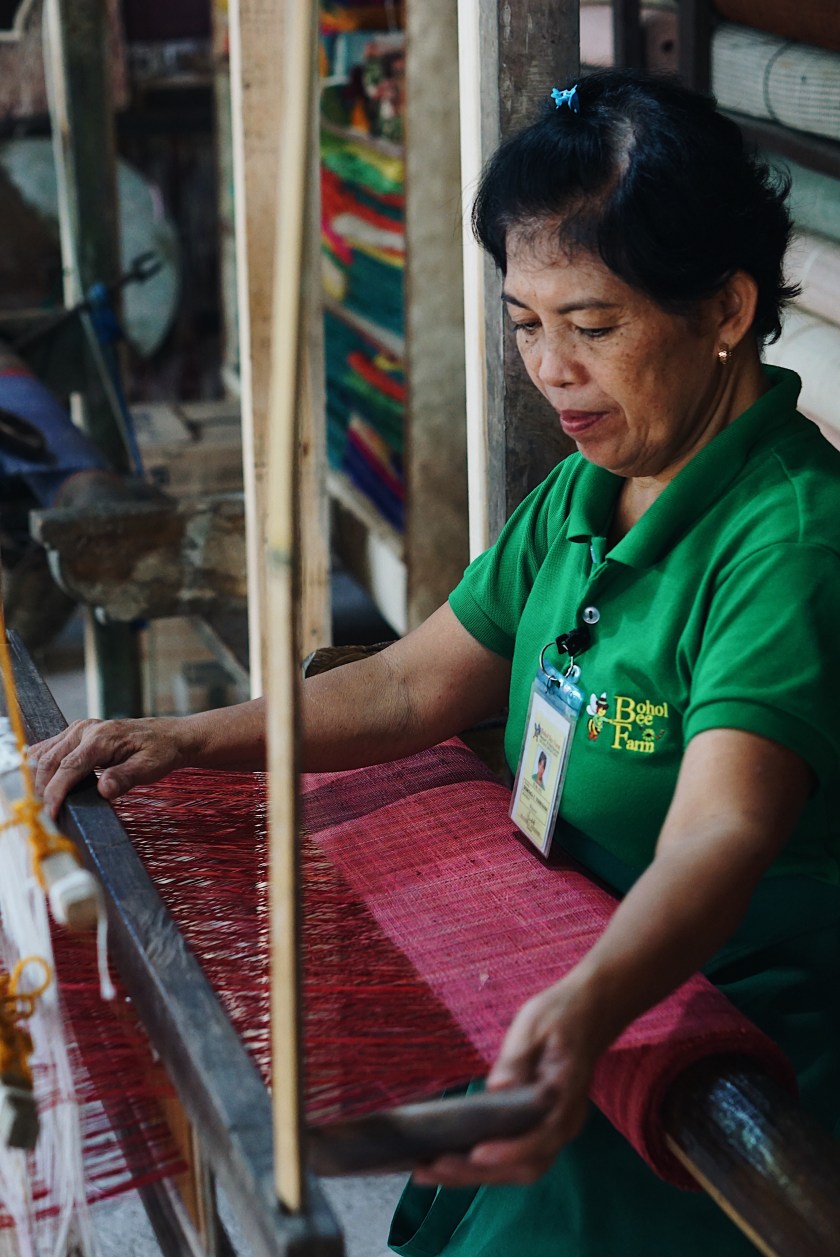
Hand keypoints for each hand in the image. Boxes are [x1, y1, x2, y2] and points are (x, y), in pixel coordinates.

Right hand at [30, 716, 189, 818]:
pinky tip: (43, 784)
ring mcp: (79, 729)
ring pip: (45, 754)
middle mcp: (85, 730)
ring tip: (41, 803)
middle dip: (42, 789)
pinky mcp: (77, 733)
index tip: (50, 813)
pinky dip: (42, 766)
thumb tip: (103, 790)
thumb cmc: (160, 752)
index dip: (55, 791)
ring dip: (38, 778)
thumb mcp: (149, 768)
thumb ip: (125, 778)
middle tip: (42, 815)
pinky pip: (50, 748)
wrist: (168, 736)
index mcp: (101, 738)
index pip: (69, 767)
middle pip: (50, 760)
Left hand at [412, 979, 595, 1187]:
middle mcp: (562, 1124)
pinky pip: (510, 1155)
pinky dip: (478, 1163)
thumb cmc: (561, 1015)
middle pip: (524, 1166)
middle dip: (476, 1173)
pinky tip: (445, 1158)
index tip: (477, 1153)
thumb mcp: (536, 1025)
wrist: (588, 1011)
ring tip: (425, 1171)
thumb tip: (498, 1088)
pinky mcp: (536, 1127)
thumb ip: (517, 1058)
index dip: (510, 1151)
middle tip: (429, 1168)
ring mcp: (551, 1129)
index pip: (542, 1138)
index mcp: (566, 1099)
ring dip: (471, 1175)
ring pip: (515, 1168)